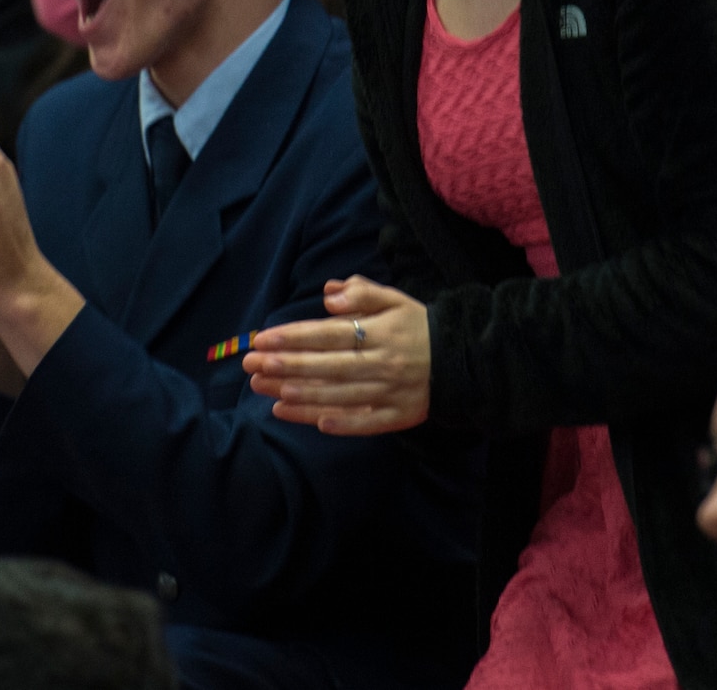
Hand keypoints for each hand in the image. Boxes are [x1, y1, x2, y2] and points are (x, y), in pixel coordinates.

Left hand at [242, 276, 430, 434]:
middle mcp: (383, 364)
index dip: (294, 337)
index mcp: (381, 332)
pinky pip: (367, 423)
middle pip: (328, 367)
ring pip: (340, 396)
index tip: (262, 339)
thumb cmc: (418, 326)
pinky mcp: (398, 416)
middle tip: (251, 366)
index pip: (330, 335)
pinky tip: (311, 421)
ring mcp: (390, 393)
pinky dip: (341, 424)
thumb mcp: (395, 299)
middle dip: (286, 366)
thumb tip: (329, 294)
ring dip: (301, 395)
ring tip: (267, 392)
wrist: (465, 360)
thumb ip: (362, 292)